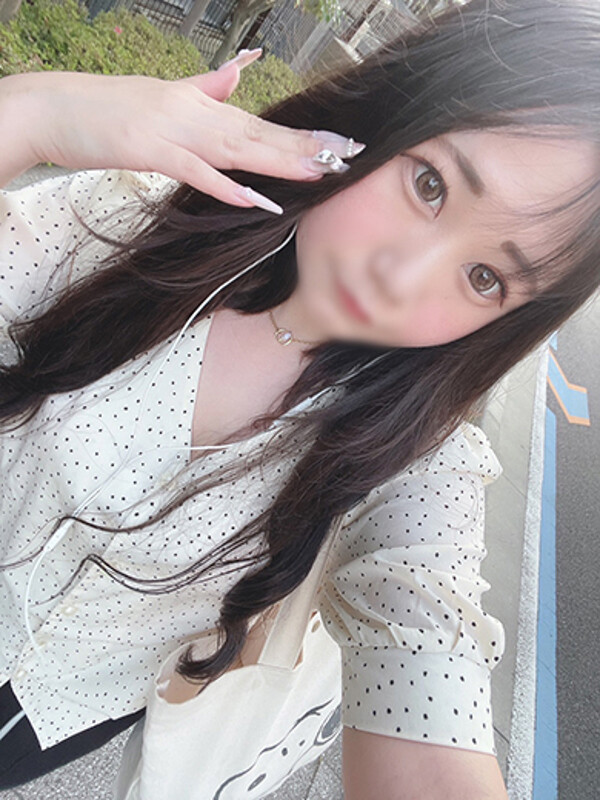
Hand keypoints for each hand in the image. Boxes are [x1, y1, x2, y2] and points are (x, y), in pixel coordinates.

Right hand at [2, 50, 364, 212]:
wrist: (58, 107)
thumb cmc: (111, 109)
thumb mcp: (166, 94)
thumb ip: (206, 87)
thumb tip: (239, 71)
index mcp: (202, 106)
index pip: (261, 123)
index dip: (301, 135)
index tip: (339, 145)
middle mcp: (196, 114)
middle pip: (259, 134)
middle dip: (306, 147)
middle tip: (348, 157)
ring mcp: (175, 131)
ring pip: (236, 149)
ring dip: (277, 162)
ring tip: (317, 173)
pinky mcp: (151, 150)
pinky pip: (194, 171)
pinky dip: (224, 186)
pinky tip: (253, 199)